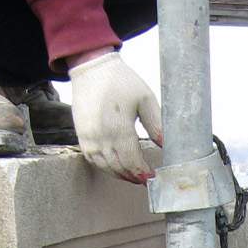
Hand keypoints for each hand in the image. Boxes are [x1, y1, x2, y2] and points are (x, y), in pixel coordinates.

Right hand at [66, 50, 162, 183]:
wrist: (91, 68)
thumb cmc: (121, 81)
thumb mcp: (145, 99)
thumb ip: (157, 125)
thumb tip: (166, 146)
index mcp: (119, 128)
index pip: (132, 162)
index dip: (143, 173)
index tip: (153, 178)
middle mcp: (101, 136)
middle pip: (120, 168)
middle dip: (134, 177)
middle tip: (146, 180)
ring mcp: (88, 138)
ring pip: (106, 167)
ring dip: (121, 175)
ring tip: (134, 176)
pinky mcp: (81, 136)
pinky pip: (93, 160)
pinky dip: (106, 167)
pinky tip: (117, 167)